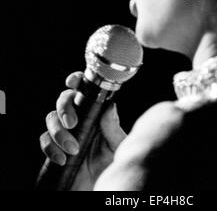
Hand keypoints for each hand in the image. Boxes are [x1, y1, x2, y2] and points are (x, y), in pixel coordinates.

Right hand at [40, 72, 126, 190]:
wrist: (98, 190)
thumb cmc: (112, 166)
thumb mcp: (117, 147)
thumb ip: (113, 129)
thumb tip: (110, 106)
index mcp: (95, 113)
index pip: (84, 90)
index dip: (76, 81)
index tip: (72, 82)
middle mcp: (80, 119)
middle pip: (63, 99)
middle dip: (64, 108)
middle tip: (72, 123)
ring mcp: (65, 132)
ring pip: (51, 118)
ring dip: (58, 132)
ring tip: (72, 149)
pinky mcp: (54, 148)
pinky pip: (44, 140)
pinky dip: (50, 148)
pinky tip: (62, 159)